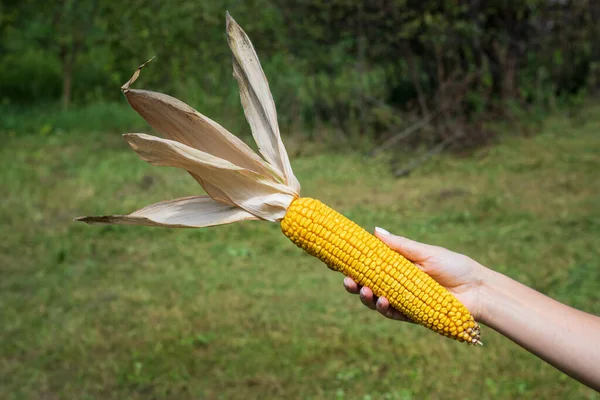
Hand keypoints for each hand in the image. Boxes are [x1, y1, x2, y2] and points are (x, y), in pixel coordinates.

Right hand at [343, 227, 485, 321]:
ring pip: (375, 301)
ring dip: (366, 297)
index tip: (335, 261)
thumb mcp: (424, 252)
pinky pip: (392, 314)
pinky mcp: (411, 315)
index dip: (351, 265)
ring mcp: (402, 300)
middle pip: (367, 285)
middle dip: (353, 284)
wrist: (478, 290)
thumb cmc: (454, 266)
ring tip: (365, 291)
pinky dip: (385, 309)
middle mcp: (396, 284)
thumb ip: (399, 246)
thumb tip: (374, 230)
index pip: (368, 266)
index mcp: (396, 266)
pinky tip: (384, 302)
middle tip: (348, 281)